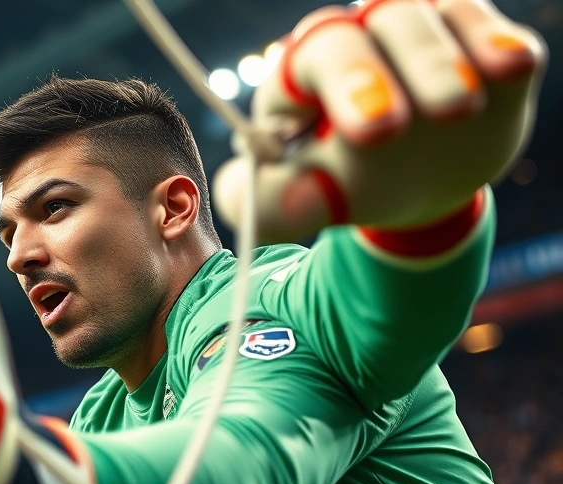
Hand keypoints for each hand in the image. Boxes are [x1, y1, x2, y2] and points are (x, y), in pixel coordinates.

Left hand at [214, 0, 546, 240]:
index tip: (375, 133)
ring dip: (451, 60)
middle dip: (411, 66)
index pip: (315, 62)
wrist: (414, 182)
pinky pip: (483, 26)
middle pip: (377, 28)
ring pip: (431, 19)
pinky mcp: (472, 40)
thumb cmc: (346, 183)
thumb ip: (274, 202)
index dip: (345, 85)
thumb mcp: (308, 200)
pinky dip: (499, 44)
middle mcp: (359, 40)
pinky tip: (512, 66)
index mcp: (305, 76)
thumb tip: (233, 197)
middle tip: (442, 112)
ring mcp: (416, 34)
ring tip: (464, 107)